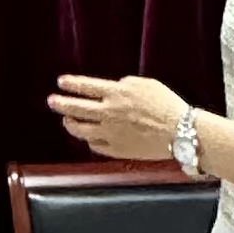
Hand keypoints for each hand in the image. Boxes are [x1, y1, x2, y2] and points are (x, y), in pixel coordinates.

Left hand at [48, 73, 186, 161]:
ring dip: (70, 124)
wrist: (181, 131)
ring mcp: (110, 133)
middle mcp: (109, 113)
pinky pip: (95, 145)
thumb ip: (124, 85)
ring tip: (67, 120)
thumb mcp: (146, 84)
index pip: (85, 86)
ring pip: (80, 130)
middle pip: (75, 108)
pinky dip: (89, 140)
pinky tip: (87, 137)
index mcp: (117, 93)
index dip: (71, 84)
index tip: (61, 83)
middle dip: (60, 103)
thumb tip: (112, 88)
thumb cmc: (167, 105)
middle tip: (52, 101)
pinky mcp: (116, 149)